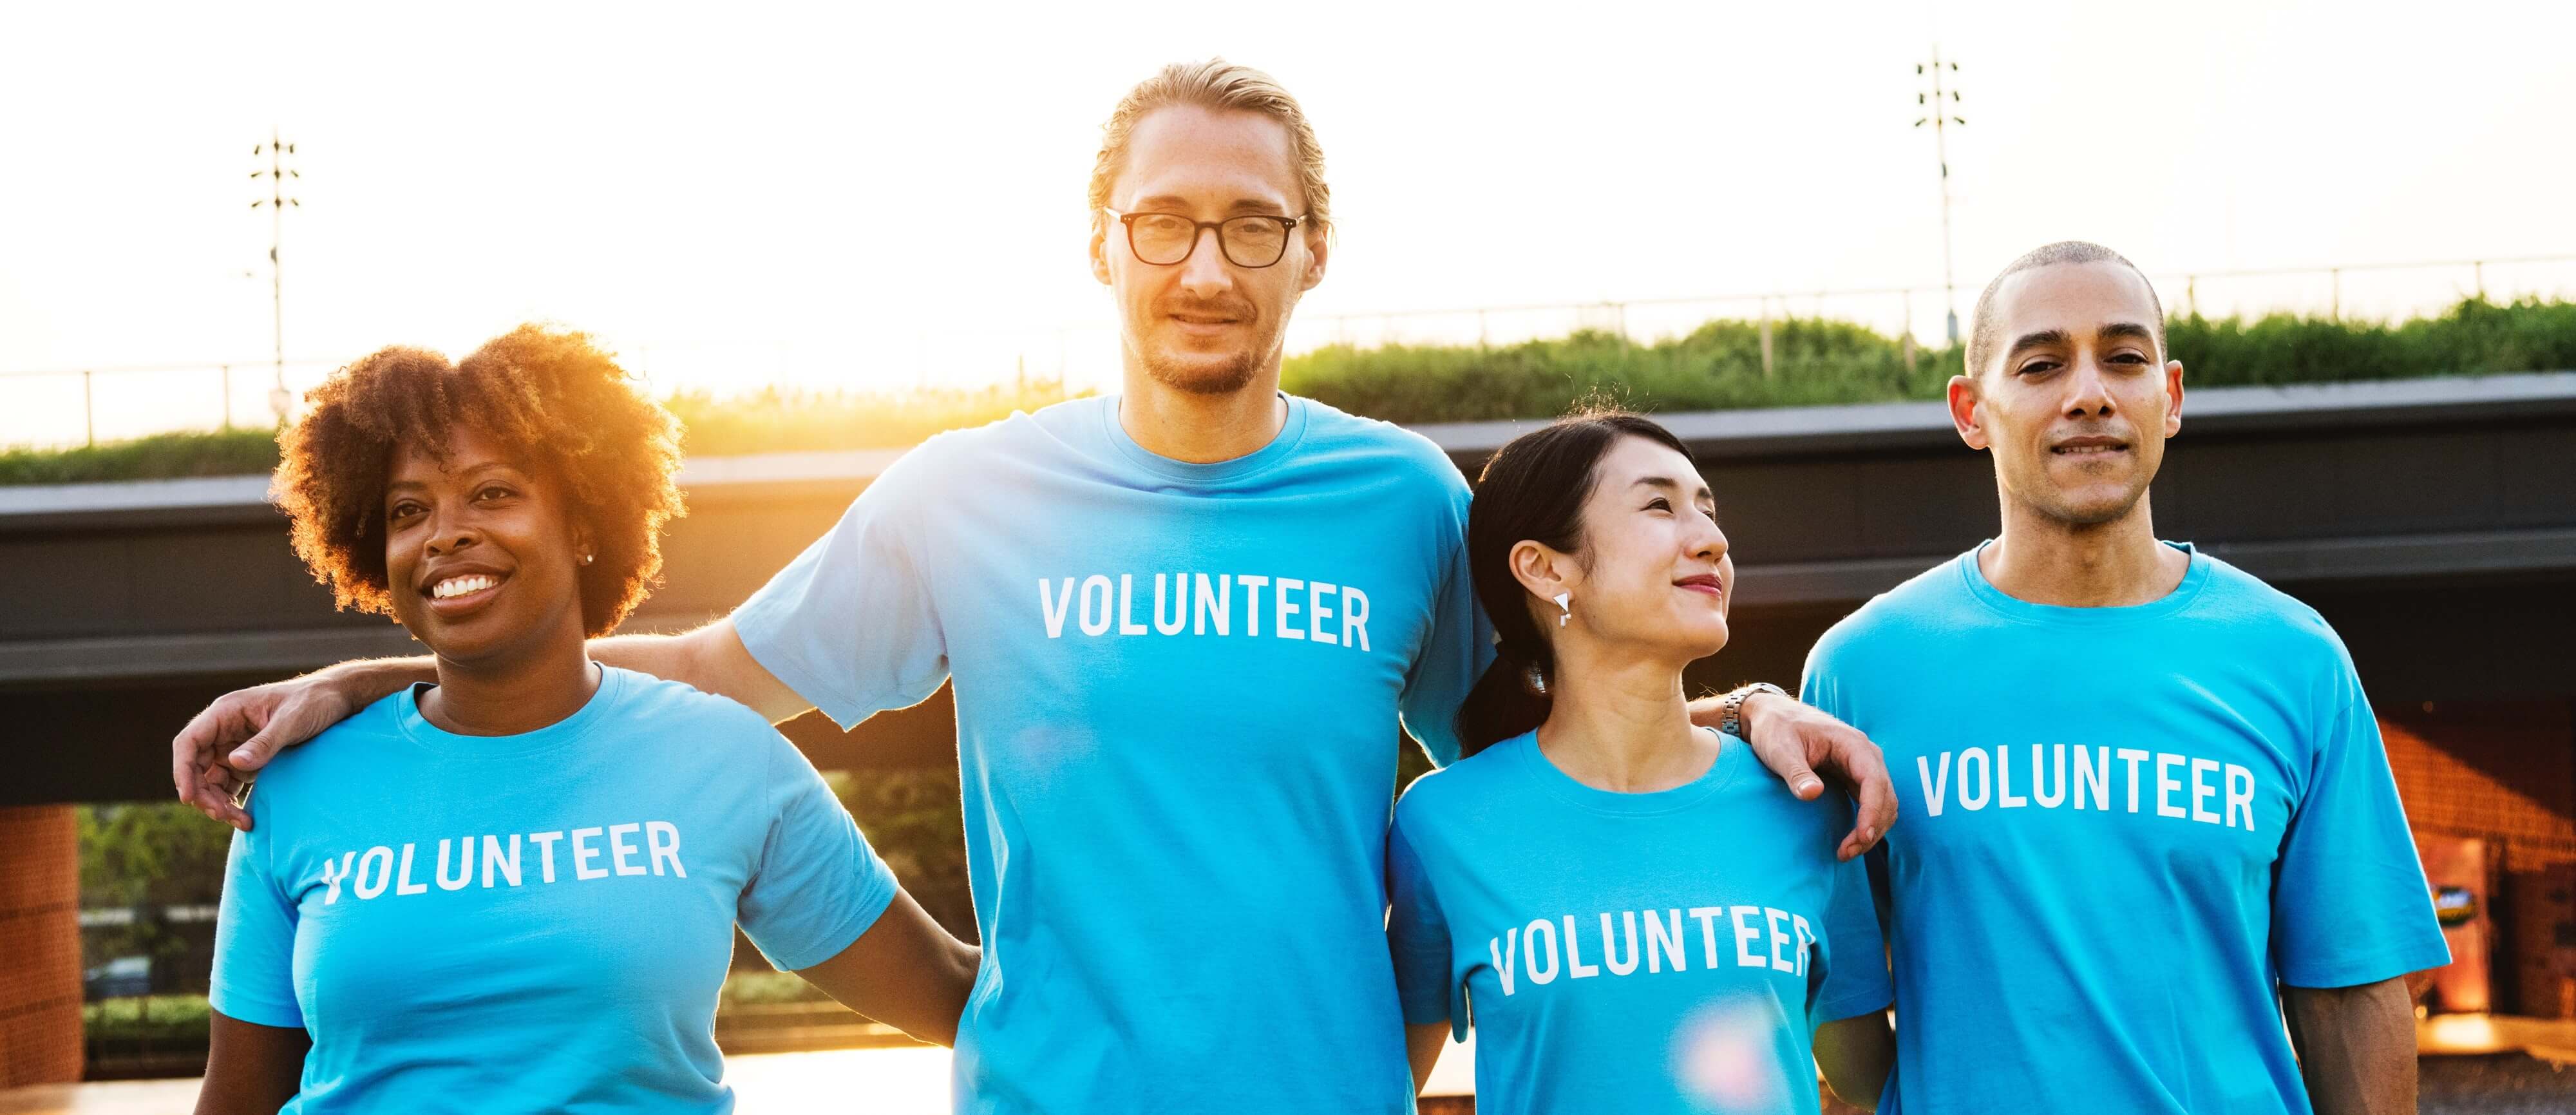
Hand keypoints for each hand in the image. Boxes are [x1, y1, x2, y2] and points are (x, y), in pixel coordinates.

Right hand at [172, 675, 356, 830]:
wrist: (338, 698)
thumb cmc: (314, 701)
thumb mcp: (292, 721)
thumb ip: (265, 743)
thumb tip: (234, 763)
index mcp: (226, 712)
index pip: (189, 742)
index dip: (182, 770)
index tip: (188, 797)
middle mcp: (224, 729)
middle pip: (196, 766)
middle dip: (204, 794)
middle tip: (223, 816)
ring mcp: (234, 745)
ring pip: (211, 780)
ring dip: (218, 803)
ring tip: (241, 821)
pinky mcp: (249, 758)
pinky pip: (230, 784)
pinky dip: (232, 801)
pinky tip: (245, 818)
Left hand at [1696, 691, 1895, 859]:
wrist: (1772, 717)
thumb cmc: (1776, 729)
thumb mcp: (1780, 749)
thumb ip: (1796, 772)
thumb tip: (1813, 794)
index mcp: (1852, 744)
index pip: (1874, 780)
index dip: (1872, 811)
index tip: (1862, 836)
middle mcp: (1865, 755)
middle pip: (1885, 796)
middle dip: (1872, 827)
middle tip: (1846, 853)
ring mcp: (1862, 767)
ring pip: (1883, 803)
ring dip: (1872, 829)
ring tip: (1846, 852)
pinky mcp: (1854, 777)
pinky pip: (1871, 803)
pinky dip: (1867, 823)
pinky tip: (1851, 840)